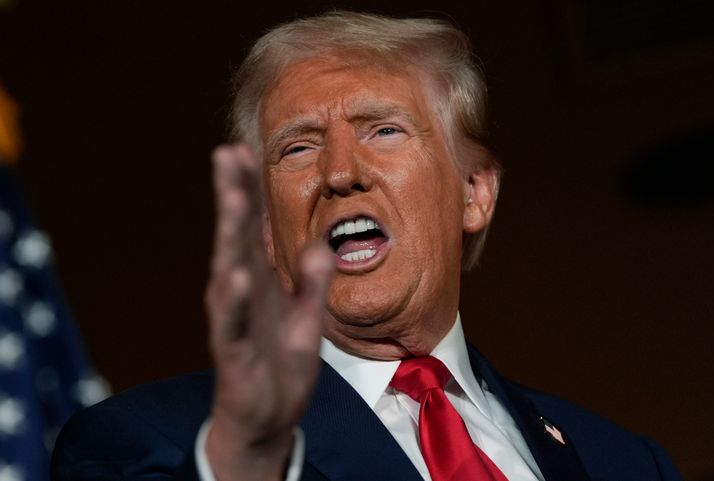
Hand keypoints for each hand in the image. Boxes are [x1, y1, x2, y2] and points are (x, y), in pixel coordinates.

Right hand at [204, 144, 332, 480]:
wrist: (271, 418)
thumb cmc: (282, 364)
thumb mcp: (307, 318)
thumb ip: (314, 282)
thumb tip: (323, 245)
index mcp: (259, 281)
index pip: (251, 228)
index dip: (247, 190)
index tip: (243, 150)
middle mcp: (240, 293)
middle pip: (234, 237)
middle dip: (232, 195)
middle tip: (227, 154)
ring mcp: (234, 321)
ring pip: (228, 270)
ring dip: (230, 234)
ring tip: (233, 197)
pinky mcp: (235, 352)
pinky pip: (234, 323)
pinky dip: (236, 299)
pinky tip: (237, 274)